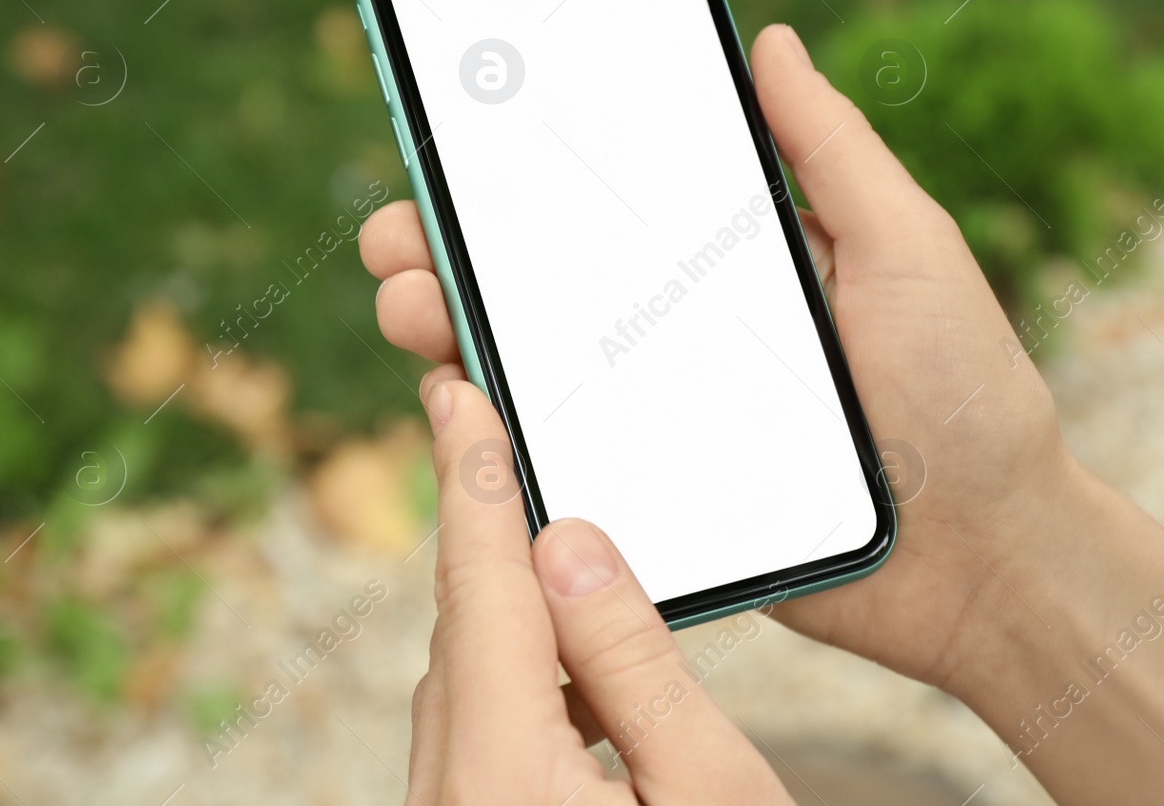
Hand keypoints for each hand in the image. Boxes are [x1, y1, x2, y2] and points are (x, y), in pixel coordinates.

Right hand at [361, 24, 1072, 697]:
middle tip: (400, 233)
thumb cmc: (966, 393)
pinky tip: (457, 401)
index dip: (528, 173)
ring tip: (410, 307)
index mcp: (734, 268)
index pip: (612, 206)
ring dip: (455, 331)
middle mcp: (686, 336)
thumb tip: (770, 40)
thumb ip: (832, 153)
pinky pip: (565, 465)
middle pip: (548, 286)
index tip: (456, 138)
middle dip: (458, 251)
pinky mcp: (662, 499)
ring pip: (535, 370)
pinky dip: (498, 435)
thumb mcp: (907, 246)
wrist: (988, 559)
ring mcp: (665, 419)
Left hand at [406, 375, 795, 803]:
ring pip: (459, 685)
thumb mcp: (713, 786)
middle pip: (461, 634)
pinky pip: (472, 737)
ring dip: (502, 608)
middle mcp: (450, 799)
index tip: (458, 397)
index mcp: (503, 775)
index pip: (482, 593)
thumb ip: (634, 663)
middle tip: (488, 430)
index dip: (473, 483)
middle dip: (483, 528)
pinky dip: (512, 678)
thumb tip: (570, 546)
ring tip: (546, 538)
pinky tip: (571, 672)